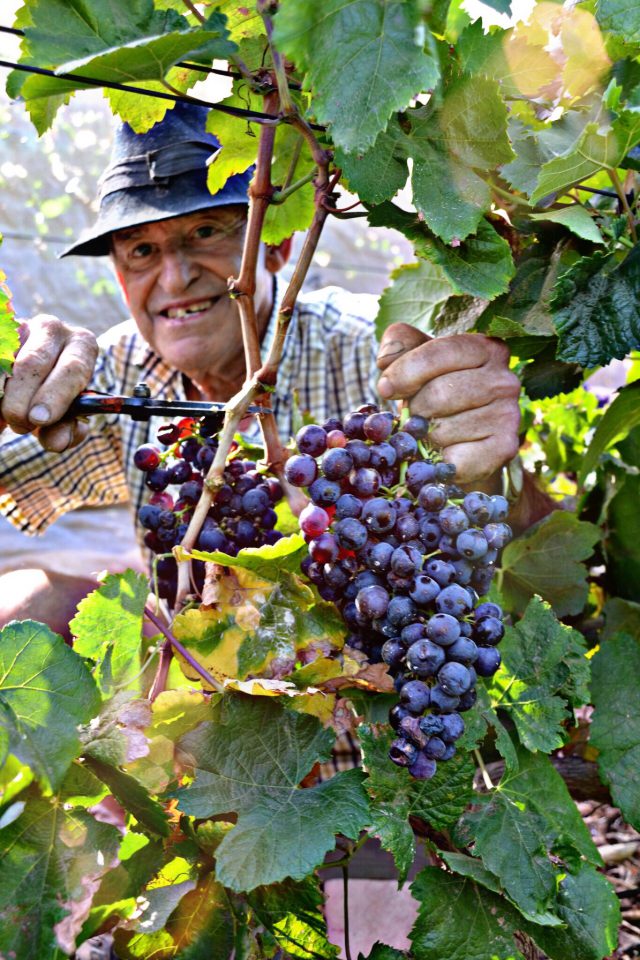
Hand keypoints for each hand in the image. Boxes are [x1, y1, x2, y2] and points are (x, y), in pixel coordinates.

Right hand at [1, 314, 97, 451]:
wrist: (38, 372)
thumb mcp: (68, 412)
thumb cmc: (58, 395)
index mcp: (82, 345)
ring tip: (4, 421)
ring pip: (4, 362)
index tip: (40, 419)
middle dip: (22, 400)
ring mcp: (22, 327)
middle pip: (33, 363)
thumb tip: (56, 443)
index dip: (55, 396)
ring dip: (1, 396)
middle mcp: (53, 329)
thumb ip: (65, 428)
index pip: (73, 368)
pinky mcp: (3, 334)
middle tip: (20, 425)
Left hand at [376, 323, 520, 486]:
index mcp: (485, 348)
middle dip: (414, 410)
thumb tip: (385, 361)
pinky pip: (457, 459)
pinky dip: (439, 462)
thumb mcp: (416, 359)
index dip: (404, 372)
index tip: (385, 388)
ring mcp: (509, 415)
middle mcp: (504, 379)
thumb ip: (398, 345)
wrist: (464, 437)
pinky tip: (443, 454)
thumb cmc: (436, 390)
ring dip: (425, 437)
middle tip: (415, 416)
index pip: (437, 354)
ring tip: (431, 433)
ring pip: (443, 430)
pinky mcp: (505, 448)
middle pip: (438, 394)